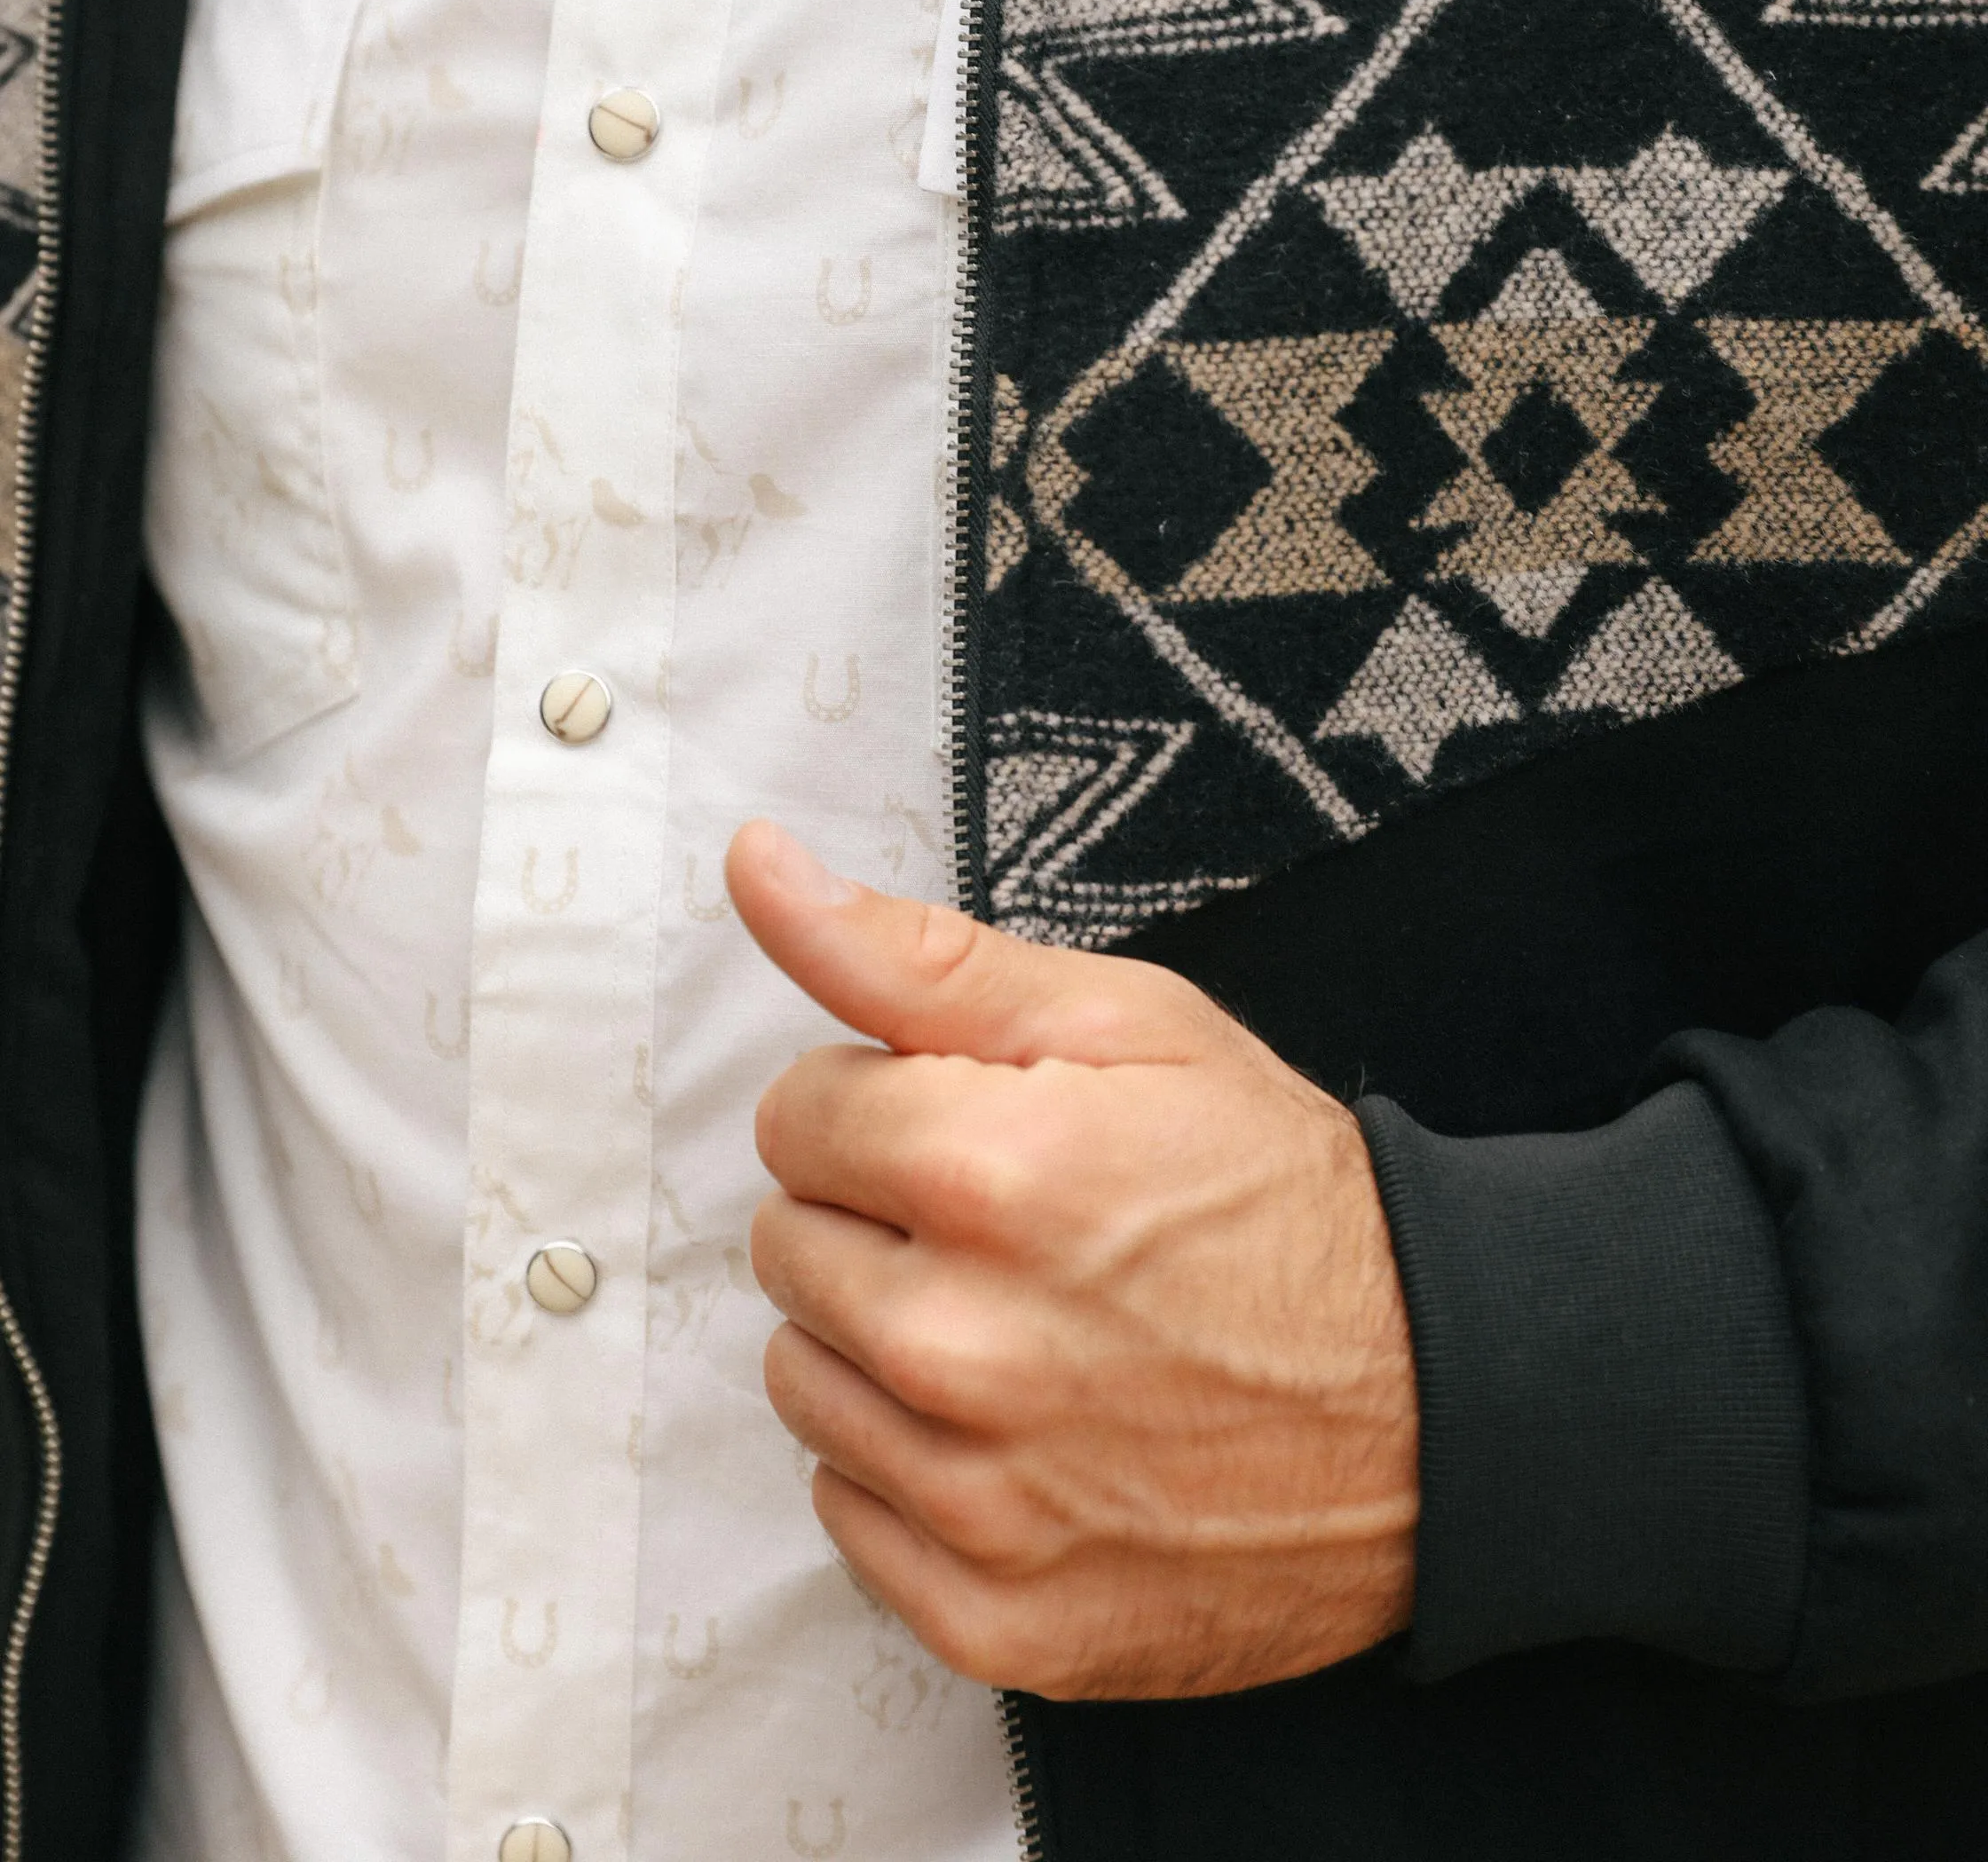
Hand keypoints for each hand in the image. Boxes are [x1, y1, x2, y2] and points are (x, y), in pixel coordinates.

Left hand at [725, 818, 1420, 1702]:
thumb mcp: (1129, 1021)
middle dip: (877, 1219)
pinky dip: (914, 1473)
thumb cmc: (1279, 1195)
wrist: (1443, 1405)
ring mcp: (979, 1499)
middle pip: (785, 1247)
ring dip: (881, 1345)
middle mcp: (961, 1345)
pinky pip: (850, 1518)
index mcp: (985, 1173)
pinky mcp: (999, 1615)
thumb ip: (913, 953)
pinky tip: (1019, 1431)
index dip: (885, 1104)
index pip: (793, 1114)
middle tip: (1013, 1228)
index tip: (974, 1127)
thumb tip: (757, 865)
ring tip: (1018, 1324)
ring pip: (803, 1383)